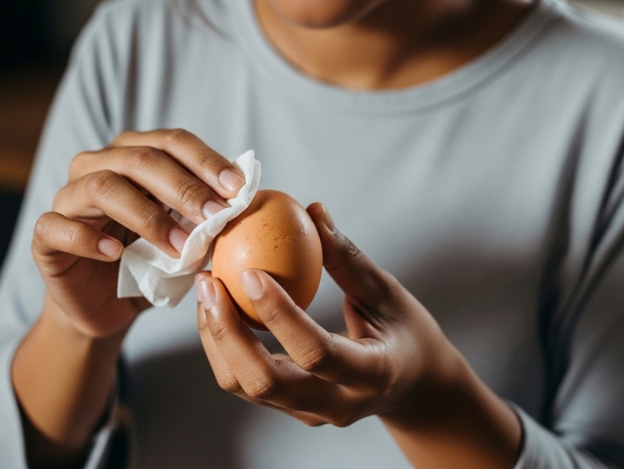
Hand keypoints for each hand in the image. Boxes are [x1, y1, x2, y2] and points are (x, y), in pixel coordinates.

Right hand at [32, 128, 245, 339]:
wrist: (108, 307)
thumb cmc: (150, 263)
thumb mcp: (185, 236)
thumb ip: (205, 215)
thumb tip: (247, 199)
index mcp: (133, 155)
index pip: (171, 142)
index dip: (205, 160)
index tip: (237, 188)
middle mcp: (97, 166)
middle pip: (139, 159)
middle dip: (183, 186)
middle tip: (215, 216)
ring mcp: (67, 198)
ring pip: (101, 187)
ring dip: (147, 216)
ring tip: (178, 247)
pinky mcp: (45, 235)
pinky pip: (58, 226)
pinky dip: (88, 239)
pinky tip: (115, 255)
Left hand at [196, 202, 453, 424]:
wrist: (415, 386)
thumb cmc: (406, 330)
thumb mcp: (387, 292)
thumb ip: (347, 258)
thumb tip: (313, 210)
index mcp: (371, 376)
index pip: (316, 352)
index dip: (279, 314)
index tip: (251, 271)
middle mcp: (336, 404)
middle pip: (265, 382)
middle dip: (227, 333)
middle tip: (210, 281)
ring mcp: (309, 412)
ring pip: (246, 386)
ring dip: (217, 338)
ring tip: (208, 289)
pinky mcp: (291, 408)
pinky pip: (246, 381)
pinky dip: (224, 345)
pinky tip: (219, 305)